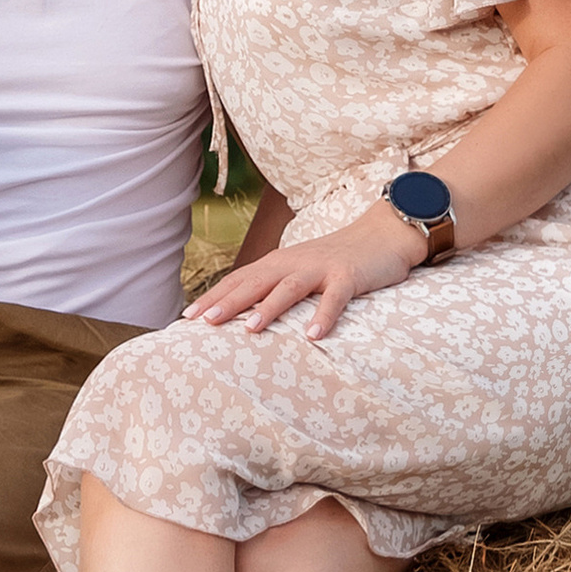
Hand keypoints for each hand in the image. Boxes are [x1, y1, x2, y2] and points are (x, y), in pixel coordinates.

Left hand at [187, 203, 418, 344]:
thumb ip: (275, 285)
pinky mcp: (348, 277)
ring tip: (249, 329)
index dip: (214, 297)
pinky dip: (323, 317)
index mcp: (279, 263)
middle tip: (202, 322)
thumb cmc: (337, 259)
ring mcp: (321, 269)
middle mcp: (294, 263)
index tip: (186, 317)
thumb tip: (245, 310)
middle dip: (227, 301)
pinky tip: (312, 337)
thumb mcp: (300, 269)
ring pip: (288, 287)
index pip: (239, 279)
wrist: (383, 234)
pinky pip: (334, 299)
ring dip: (268, 308)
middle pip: (255, 282)